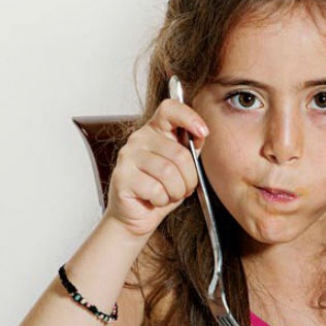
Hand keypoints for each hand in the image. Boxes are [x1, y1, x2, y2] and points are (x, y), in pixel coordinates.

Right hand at [104, 99, 208, 236]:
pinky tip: (154, 199)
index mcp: (155, 130)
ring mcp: (127, 157)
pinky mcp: (122, 177)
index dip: (189, 117)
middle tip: (185, 187)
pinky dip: (162, 200)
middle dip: (189, 178)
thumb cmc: (160, 190)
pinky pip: (155, 189)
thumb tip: (201, 133)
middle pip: (179, 153)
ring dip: (177, 191)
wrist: (137, 216)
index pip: (170, 109)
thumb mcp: (183, 166)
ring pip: (168, 172)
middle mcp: (139, 139)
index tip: (203, 132)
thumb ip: (190, 148)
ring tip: (170, 194)